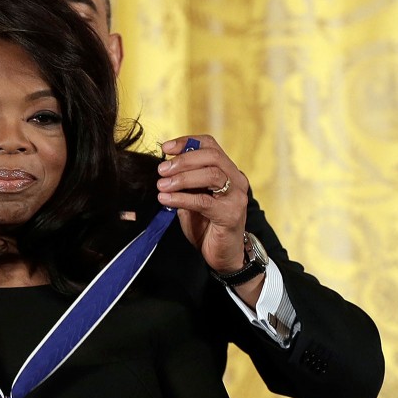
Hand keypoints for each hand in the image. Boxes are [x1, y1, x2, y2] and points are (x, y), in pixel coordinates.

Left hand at [156, 135, 248, 274]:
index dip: (187, 142)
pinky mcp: (231, 214)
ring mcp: (236, 196)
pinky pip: (204, 201)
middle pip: (212, 156)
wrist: (222, 254)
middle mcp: (236, 179)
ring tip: (161, 185)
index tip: (165, 148)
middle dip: (183, 160)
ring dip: (182, 178)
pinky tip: (166, 200)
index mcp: (227, 170)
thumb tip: (163, 167)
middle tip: (161, 170)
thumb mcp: (192, 196)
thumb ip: (184, 181)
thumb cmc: (206, 224)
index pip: (210, 145)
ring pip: (211, 175)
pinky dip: (181, 198)